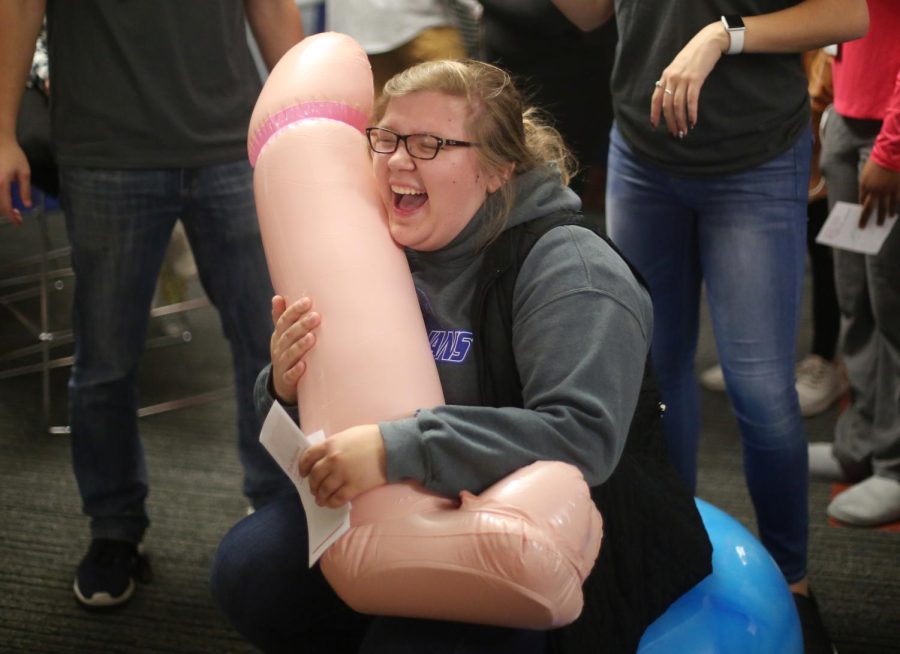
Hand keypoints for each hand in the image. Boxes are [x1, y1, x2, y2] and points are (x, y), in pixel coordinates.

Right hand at [0, 136, 30, 225]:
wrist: (0, 141)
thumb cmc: (14, 155)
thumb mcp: (24, 172)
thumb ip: (25, 190)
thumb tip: (26, 205)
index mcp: (1, 183)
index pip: (5, 206)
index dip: (12, 217)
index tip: (18, 223)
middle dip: (7, 214)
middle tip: (18, 216)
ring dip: (2, 207)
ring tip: (13, 210)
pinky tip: (5, 200)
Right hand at [269, 295, 319, 403]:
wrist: (282, 383)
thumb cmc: (288, 352)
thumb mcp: (282, 336)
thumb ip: (281, 318)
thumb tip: (277, 297)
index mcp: (279, 335)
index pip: (284, 320)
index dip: (294, 310)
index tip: (308, 301)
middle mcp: (279, 348)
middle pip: (288, 336)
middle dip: (301, 325)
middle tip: (316, 316)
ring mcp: (282, 365)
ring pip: (289, 354)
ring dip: (300, 346)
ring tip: (312, 337)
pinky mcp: (287, 380)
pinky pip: (290, 376)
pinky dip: (296, 371)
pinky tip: (304, 365)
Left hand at [298, 424, 387, 506]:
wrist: (391, 447)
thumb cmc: (371, 437)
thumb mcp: (347, 435)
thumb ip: (333, 446)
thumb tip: (324, 457)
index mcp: (330, 444)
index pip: (308, 457)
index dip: (303, 467)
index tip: (303, 474)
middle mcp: (332, 460)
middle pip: (315, 476)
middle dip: (312, 485)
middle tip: (314, 489)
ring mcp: (342, 474)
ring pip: (324, 490)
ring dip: (320, 497)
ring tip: (321, 500)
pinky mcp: (354, 486)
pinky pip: (338, 498)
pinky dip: (332, 503)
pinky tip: (331, 503)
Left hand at [651, 22, 729, 137]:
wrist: (709, 41)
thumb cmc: (694, 55)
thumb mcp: (678, 66)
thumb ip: (672, 80)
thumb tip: (669, 97)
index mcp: (665, 76)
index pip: (656, 98)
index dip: (655, 113)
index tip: (655, 126)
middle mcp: (671, 78)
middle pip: (667, 105)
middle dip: (670, 122)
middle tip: (675, 133)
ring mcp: (683, 78)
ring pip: (678, 105)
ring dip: (681, 120)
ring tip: (684, 131)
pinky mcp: (695, 79)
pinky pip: (691, 100)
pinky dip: (692, 113)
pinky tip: (693, 121)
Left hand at [859, 158, 899, 227]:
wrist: (889, 155)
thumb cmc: (876, 164)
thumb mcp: (865, 175)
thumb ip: (865, 186)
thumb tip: (865, 198)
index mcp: (865, 186)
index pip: (862, 201)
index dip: (862, 209)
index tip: (861, 216)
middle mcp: (875, 190)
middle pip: (869, 208)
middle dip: (866, 219)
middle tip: (864, 227)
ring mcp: (886, 190)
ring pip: (884, 207)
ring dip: (882, 216)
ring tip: (882, 223)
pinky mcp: (897, 188)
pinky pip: (895, 201)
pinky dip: (894, 208)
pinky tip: (893, 214)